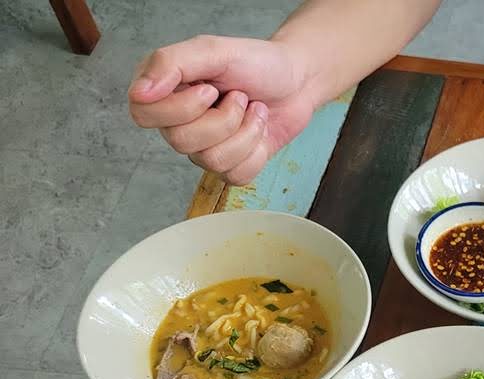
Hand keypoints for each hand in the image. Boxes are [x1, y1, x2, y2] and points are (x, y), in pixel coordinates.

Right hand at [129, 35, 316, 184]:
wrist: (297, 81)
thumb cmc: (256, 62)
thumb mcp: (213, 50)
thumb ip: (171, 63)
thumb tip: (139, 93)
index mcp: (163, 90)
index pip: (144, 115)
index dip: (182, 108)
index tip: (209, 89)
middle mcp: (177, 122)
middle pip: (181, 142)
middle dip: (224, 120)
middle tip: (240, 96)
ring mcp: (203, 147)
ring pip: (212, 162)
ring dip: (245, 133)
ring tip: (253, 110)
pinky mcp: (230, 165)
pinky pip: (235, 176)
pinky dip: (257, 152)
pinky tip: (259, 130)